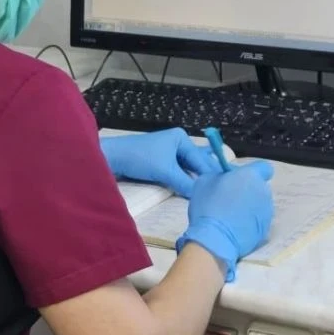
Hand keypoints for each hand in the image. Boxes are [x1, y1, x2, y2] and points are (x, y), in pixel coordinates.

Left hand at [99, 128, 220, 197]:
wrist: (112, 157)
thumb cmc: (139, 158)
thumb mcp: (164, 171)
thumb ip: (184, 183)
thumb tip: (200, 196)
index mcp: (181, 138)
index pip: (200, 159)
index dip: (210, 174)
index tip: (222, 187)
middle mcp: (178, 143)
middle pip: (196, 161)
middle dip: (205, 174)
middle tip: (221, 189)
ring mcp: (169, 152)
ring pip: (188, 167)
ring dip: (195, 178)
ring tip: (210, 190)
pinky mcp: (160, 161)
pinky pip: (178, 171)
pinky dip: (185, 179)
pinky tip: (192, 187)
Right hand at [176, 160, 274, 281]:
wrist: (215, 239)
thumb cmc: (209, 206)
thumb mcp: (205, 181)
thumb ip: (220, 174)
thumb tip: (226, 177)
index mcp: (252, 176)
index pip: (264, 167)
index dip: (253, 171)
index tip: (240, 178)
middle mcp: (264, 192)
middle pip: (260, 186)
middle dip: (248, 190)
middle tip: (231, 198)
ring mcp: (267, 212)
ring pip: (260, 204)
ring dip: (250, 206)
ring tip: (232, 216)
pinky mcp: (265, 229)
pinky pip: (258, 220)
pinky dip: (250, 222)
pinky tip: (236, 228)